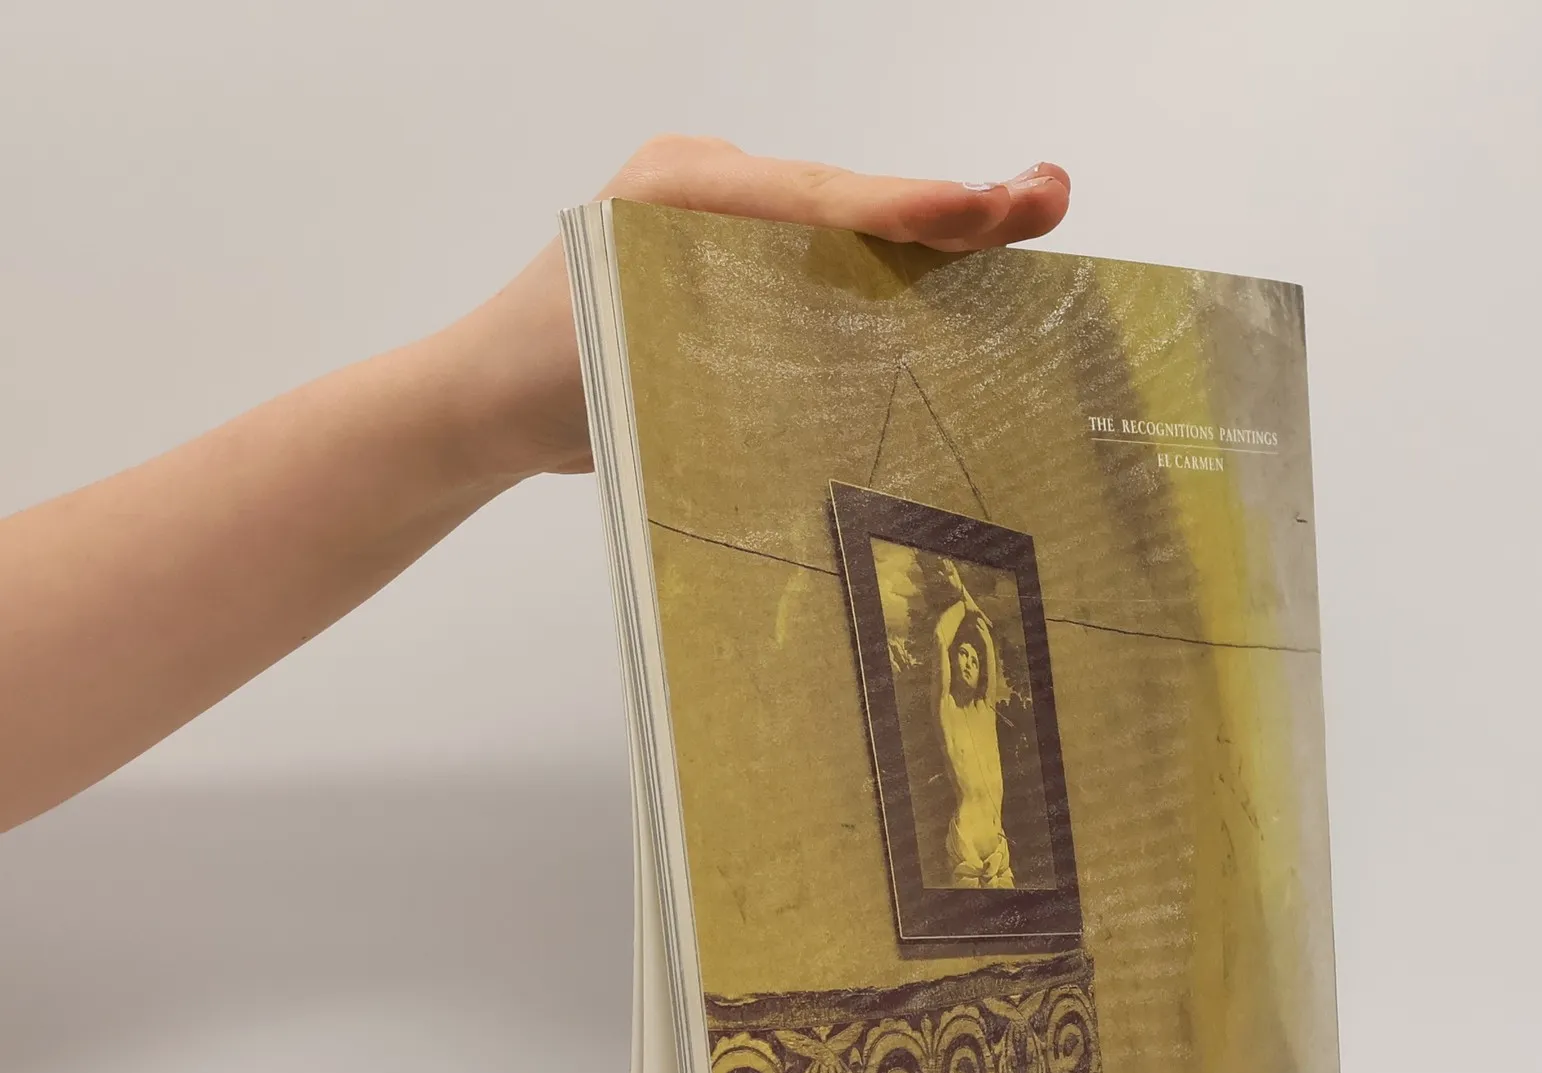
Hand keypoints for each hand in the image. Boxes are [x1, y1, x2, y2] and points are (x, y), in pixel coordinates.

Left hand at [446, 136, 1071, 483]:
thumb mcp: (637, 377)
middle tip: (1044, 199)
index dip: (905, 211)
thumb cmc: (544, 392)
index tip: (981, 213)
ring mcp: (715, 212)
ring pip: (839, 220)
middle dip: (943, 208)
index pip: (816, 201)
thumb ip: (735, 363)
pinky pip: (817, 249)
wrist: (479, 401)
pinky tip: (949, 273)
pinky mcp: (725, 251)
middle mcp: (703, 183)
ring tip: (1019, 222)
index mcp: (677, 194)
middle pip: (844, 198)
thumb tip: (849, 372)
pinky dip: (879, 263)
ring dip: (924, 232)